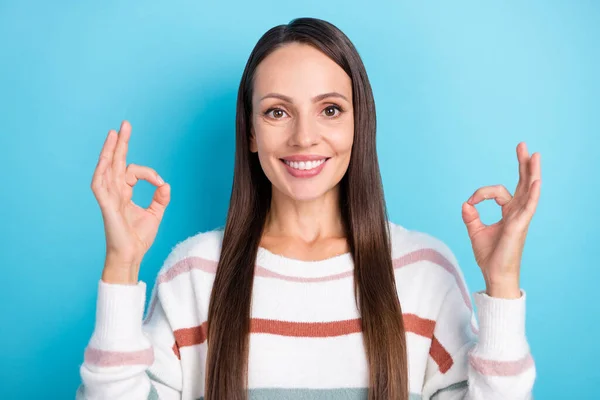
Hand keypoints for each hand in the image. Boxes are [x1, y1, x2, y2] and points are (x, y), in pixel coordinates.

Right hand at [90, 120, 170, 282]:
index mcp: (124, 193)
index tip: (160, 182)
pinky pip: (100, 185)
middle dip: (120, 143)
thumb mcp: (155, 214)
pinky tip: (105, 158)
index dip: (149, 173)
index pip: (133, 171)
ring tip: (114, 133)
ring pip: (106, 168)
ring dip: (109, 151)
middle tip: (125, 124)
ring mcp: (108, 197)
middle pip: (115, 162)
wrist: (131, 256)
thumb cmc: (139, 238)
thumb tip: (166, 184)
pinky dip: (102, 171)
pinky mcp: (106, 205)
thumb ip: (160, 198)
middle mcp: (114, 192)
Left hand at [461, 142, 540, 298]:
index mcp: (509, 213)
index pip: (498, 192)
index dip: (481, 193)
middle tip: (523, 145)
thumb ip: (471, 217)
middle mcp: (518, 213)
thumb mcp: (476, 232)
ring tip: (534, 155)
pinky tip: (536, 181)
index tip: (470, 202)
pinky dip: (532, 194)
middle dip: (523, 164)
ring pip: (529, 191)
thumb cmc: (490, 256)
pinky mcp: (520, 226)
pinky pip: (528, 207)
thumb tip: (466, 203)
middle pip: (523, 184)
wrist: (495, 275)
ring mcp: (521, 219)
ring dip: (531, 172)